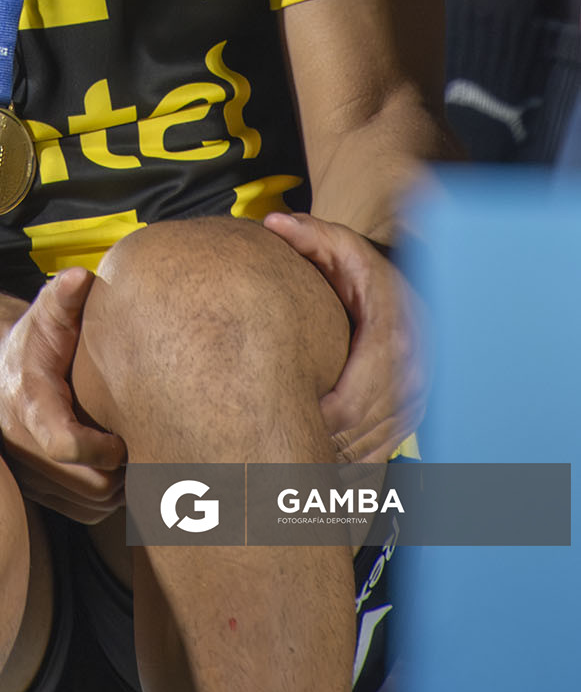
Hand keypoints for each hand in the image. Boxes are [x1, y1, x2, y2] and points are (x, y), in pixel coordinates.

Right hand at [0, 268, 126, 522]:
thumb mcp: (43, 315)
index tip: (123, 435)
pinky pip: (85, 513)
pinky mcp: (42, 492)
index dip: (101, 446)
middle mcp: (26, 449)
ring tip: (138, 457)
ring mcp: (32, 475)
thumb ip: (61, 299)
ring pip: (92, 504)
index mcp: (31, 407)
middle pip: (89, 484)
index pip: (64, 444)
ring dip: (121, 487)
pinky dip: (109, 500)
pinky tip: (123, 470)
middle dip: (123, 470)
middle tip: (146, 446)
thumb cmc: (32, 342)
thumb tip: (79, 277)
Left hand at [263, 211, 426, 463]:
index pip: (352, 402)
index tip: (279, 419)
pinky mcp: (414, 415)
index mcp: (395, 338)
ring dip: (332, 458)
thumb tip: (274, 223)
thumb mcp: (342, 247)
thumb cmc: (367, 272)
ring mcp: (417, 398)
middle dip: (318, 443)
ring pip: (372, 447)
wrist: (410, 288)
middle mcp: (413, 374)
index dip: (315, 420)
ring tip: (287, 460)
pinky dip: (352, 467)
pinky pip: (383, 453)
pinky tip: (318, 468)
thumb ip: (310, 235)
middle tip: (273, 448)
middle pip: (360, 431)